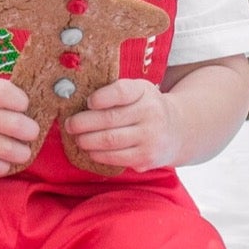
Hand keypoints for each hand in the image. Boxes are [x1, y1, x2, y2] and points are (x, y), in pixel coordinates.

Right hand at [0, 75, 39, 177]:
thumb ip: (5, 92)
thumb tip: (39, 105)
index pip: (5, 93)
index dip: (21, 102)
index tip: (23, 107)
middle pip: (13, 125)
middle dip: (30, 131)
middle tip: (30, 132)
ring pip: (7, 149)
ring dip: (22, 152)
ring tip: (22, 150)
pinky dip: (5, 166)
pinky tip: (4, 160)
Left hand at [63, 79, 178, 171]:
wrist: (178, 130)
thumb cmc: (145, 107)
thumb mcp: (137, 90)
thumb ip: (113, 91)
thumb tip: (75, 96)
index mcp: (143, 91)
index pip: (121, 92)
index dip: (101, 97)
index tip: (88, 102)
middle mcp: (150, 113)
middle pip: (110, 119)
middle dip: (83, 123)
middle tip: (70, 124)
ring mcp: (150, 137)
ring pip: (110, 140)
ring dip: (87, 141)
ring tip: (77, 138)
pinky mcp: (147, 157)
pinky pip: (116, 158)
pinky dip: (98, 155)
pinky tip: (90, 150)